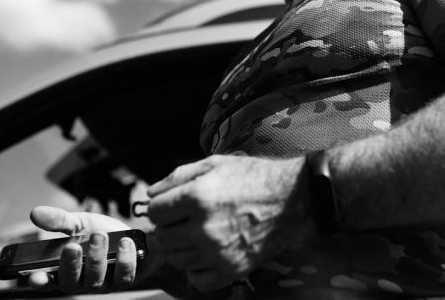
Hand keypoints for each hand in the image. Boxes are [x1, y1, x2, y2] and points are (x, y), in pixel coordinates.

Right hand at [27, 206, 136, 292]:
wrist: (132, 235)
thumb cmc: (102, 232)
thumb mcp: (80, 223)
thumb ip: (59, 221)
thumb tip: (35, 212)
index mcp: (65, 269)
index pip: (49, 281)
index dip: (41, 281)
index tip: (34, 277)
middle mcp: (82, 281)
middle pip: (70, 283)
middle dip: (70, 265)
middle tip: (72, 246)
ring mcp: (103, 284)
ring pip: (95, 280)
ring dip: (96, 257)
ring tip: (99, 235)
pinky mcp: (124, 280)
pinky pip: (123, 276)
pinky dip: (124, 260)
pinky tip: (124, 242)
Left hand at [146, 154, 313, 291]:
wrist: (292, 197)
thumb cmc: (254, 177)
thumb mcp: (215, 164)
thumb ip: (178, 177)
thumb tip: (152, 194)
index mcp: (197, 197)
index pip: (154, 212)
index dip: (162, 207)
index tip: (172, 205)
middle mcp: (204, 227)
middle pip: (163, 237)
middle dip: (170, 226)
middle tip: (187, 218)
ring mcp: (218, 252)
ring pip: (177, 259)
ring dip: (183, 247)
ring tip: (200, 233)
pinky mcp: (233, 269)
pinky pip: (198, 280)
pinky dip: (198, 269)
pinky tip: (208, 253)